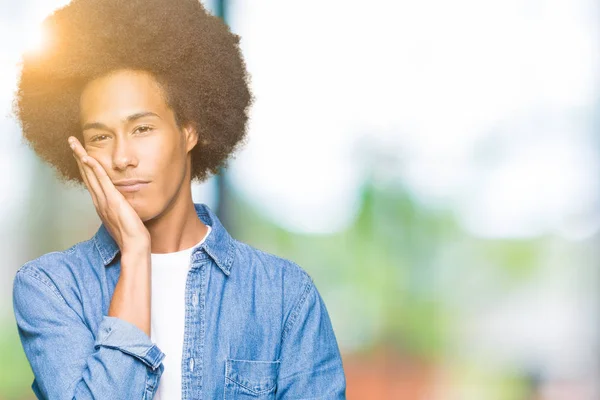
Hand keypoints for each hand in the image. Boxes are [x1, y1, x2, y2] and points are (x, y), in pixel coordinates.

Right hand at [68, 136, 149, 252]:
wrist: (134, 245)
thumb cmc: (131, 234)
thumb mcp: (122, 216)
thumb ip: (119, 207)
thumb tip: (121, 202)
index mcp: (101, 203)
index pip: (90, 180)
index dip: (84, 166)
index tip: (80, 153)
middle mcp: (99, 200)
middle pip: (85, 174)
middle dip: (78, 156)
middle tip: (71, 142)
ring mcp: (104, 199)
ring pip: (89, 174)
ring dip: (81, 156)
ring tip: (74, 143)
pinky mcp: (112, 199)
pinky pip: (101, 180)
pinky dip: (94, 168)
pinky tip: (88, 157)